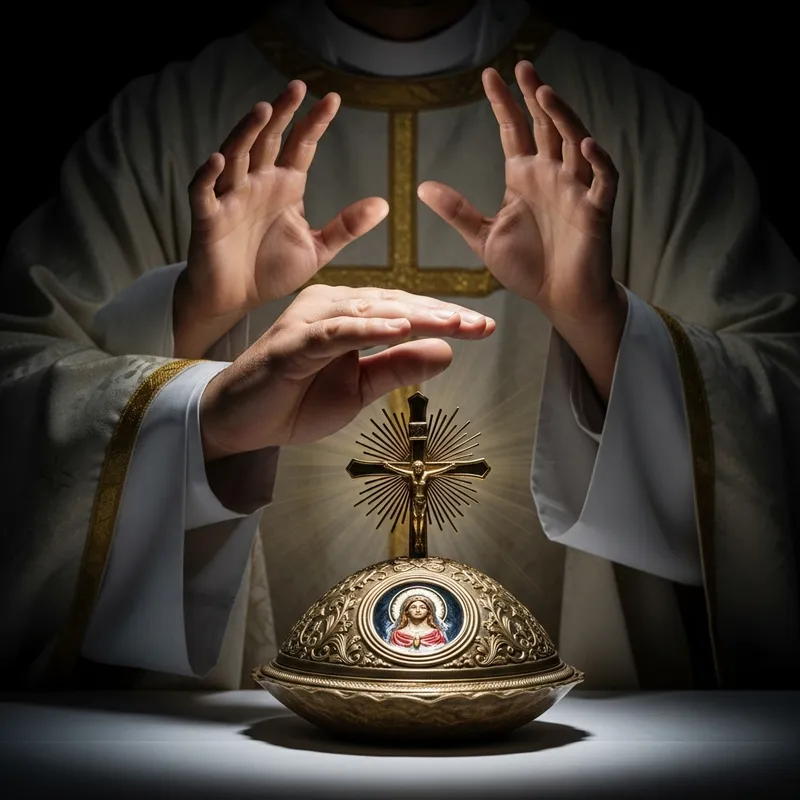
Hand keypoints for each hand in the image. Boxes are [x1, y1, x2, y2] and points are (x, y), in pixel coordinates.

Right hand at [174, 81, 387, 356]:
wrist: (236, 300)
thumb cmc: (271, 271)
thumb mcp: (317, 249)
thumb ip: (346, 226)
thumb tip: (384, 204)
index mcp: (285, 188)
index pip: (301, 147)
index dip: (314, 123)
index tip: (333, 99)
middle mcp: (257, 184)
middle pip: (268, 140)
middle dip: (282, 114)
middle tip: (297, 87)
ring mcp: (230, 199)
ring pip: (236, 156)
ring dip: (247, 132)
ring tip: (264, 110)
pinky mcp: (208, 219)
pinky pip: (204, 192)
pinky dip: (208, 175)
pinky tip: (219, 158)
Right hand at [199, 286, 494, 460]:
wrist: (240, 422)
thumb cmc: (295, 400)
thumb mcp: (360, 388)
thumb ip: (398, 367)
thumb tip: (446, 352)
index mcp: (347, 315)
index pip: (404, 311)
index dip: (444, 319)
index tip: (483, 328)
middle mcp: (329, 307)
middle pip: (394, 305)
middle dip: (439, 315)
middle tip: (480, 324)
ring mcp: (309, 322)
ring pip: (370, 312)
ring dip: (413, 316)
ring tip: (453, 322)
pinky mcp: (291, 343)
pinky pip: (335, 332)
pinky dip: (368, 329)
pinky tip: (400, 328)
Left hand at [418, 61, 621, 325]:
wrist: (560, 299)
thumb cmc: (527, 268)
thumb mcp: (484, 238)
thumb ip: (458, 211)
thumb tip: (423, 187)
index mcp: (524, 178)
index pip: (514, 130)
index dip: (504, 103)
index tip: (489, 75)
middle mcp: (551, 175)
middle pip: (545, 126)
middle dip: (535, 96)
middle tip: (523, 66)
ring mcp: (576, 190)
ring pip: (574, 142)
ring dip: (563, 117)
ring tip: (545, 94)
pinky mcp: (597, 210)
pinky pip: (603, 179)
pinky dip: (598, 160)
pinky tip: (584, 143)